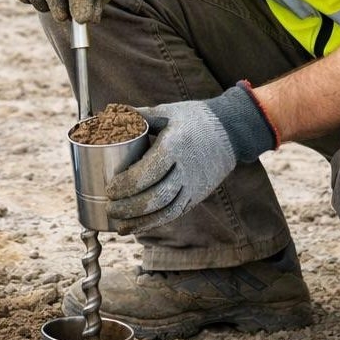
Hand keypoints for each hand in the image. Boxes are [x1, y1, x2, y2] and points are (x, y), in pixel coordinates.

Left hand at [105, 83, 277, 234]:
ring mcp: (194, 185)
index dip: (127, 185)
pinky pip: (175, 214)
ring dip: (140, 221)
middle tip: (110, 207)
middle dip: (129, 208)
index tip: (110, 189)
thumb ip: (138, 115)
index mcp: (175, 146)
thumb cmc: (195, 119)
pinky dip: (155, 223)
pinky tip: (138, 227)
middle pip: (156, 197)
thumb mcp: (167, 112)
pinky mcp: (198, 195)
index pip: (148, 172)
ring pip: (166, 211)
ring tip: (119, 225)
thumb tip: (107, 115)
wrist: (232, 130)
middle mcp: (186, 169)